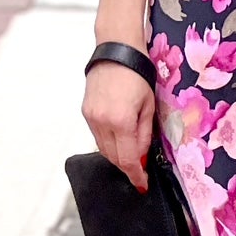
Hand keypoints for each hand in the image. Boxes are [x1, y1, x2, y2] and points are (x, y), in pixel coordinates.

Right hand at [82, 61, 155, 191]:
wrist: (116, 51)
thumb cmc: (138, 74)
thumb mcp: (149, 106)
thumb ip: (145, 134)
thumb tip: (142, 157)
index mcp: (121, 121)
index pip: (127, 159)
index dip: (135, 175)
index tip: (142, 184)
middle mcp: (102, 122)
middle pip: (113, 158)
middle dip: (128, 166)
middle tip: (141, 169)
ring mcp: (91, 117)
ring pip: (103, 149)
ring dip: (118, 155)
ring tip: (132, 153)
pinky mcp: (85, 112)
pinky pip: (97, 136)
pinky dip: (109, 142)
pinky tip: (120, 138)